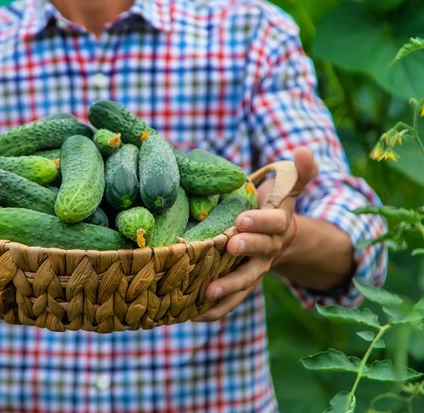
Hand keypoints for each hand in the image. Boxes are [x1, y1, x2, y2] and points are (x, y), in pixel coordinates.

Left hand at [194, 147, 317, 321]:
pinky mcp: (241, 285)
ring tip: (207, 292)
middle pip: (258, 252)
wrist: (273, 239)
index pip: (272, 222)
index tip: (243, 218)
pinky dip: (216, 309)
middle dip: (245, 249)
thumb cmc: (271, 208)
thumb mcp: (285, 189)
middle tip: (228, 246)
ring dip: (228, 288)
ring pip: (244, 281)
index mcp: (277, 226)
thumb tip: (305, 150)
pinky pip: (231, 300)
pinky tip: (194, 315)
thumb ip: (298, 173)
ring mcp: (254, 270)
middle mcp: (267, 251)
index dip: (260, 221)